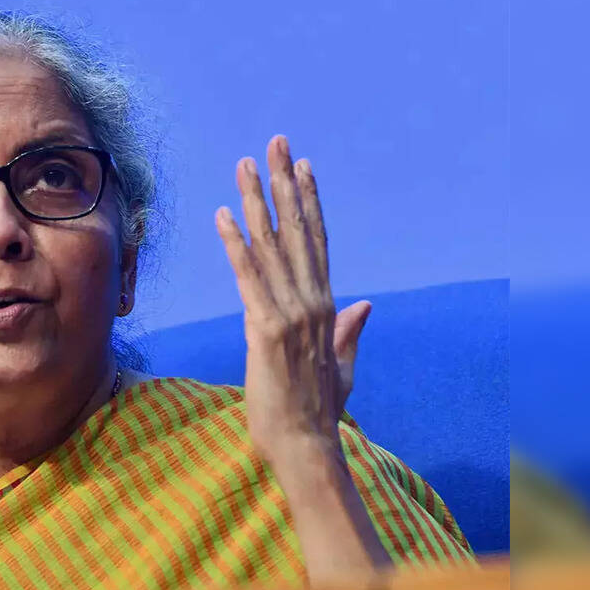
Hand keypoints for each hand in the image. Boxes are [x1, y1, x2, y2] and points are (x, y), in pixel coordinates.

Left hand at [214, 135, 371, 461]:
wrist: (307, 445)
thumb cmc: (319, 411)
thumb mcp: (342, 367)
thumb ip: (350, 331)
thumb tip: (367, 305)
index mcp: (329, 307)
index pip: (317, 241)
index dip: (309, 201)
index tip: (302, 167)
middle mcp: (313, 301)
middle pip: (297, 230)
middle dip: (284, 184)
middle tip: (275, 143)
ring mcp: (291, 313)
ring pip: (270, 245)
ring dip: (256, 201)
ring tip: (243, 165)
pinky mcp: (266, 329)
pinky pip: (247, 276)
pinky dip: (235, 243)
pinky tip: (222, 214)